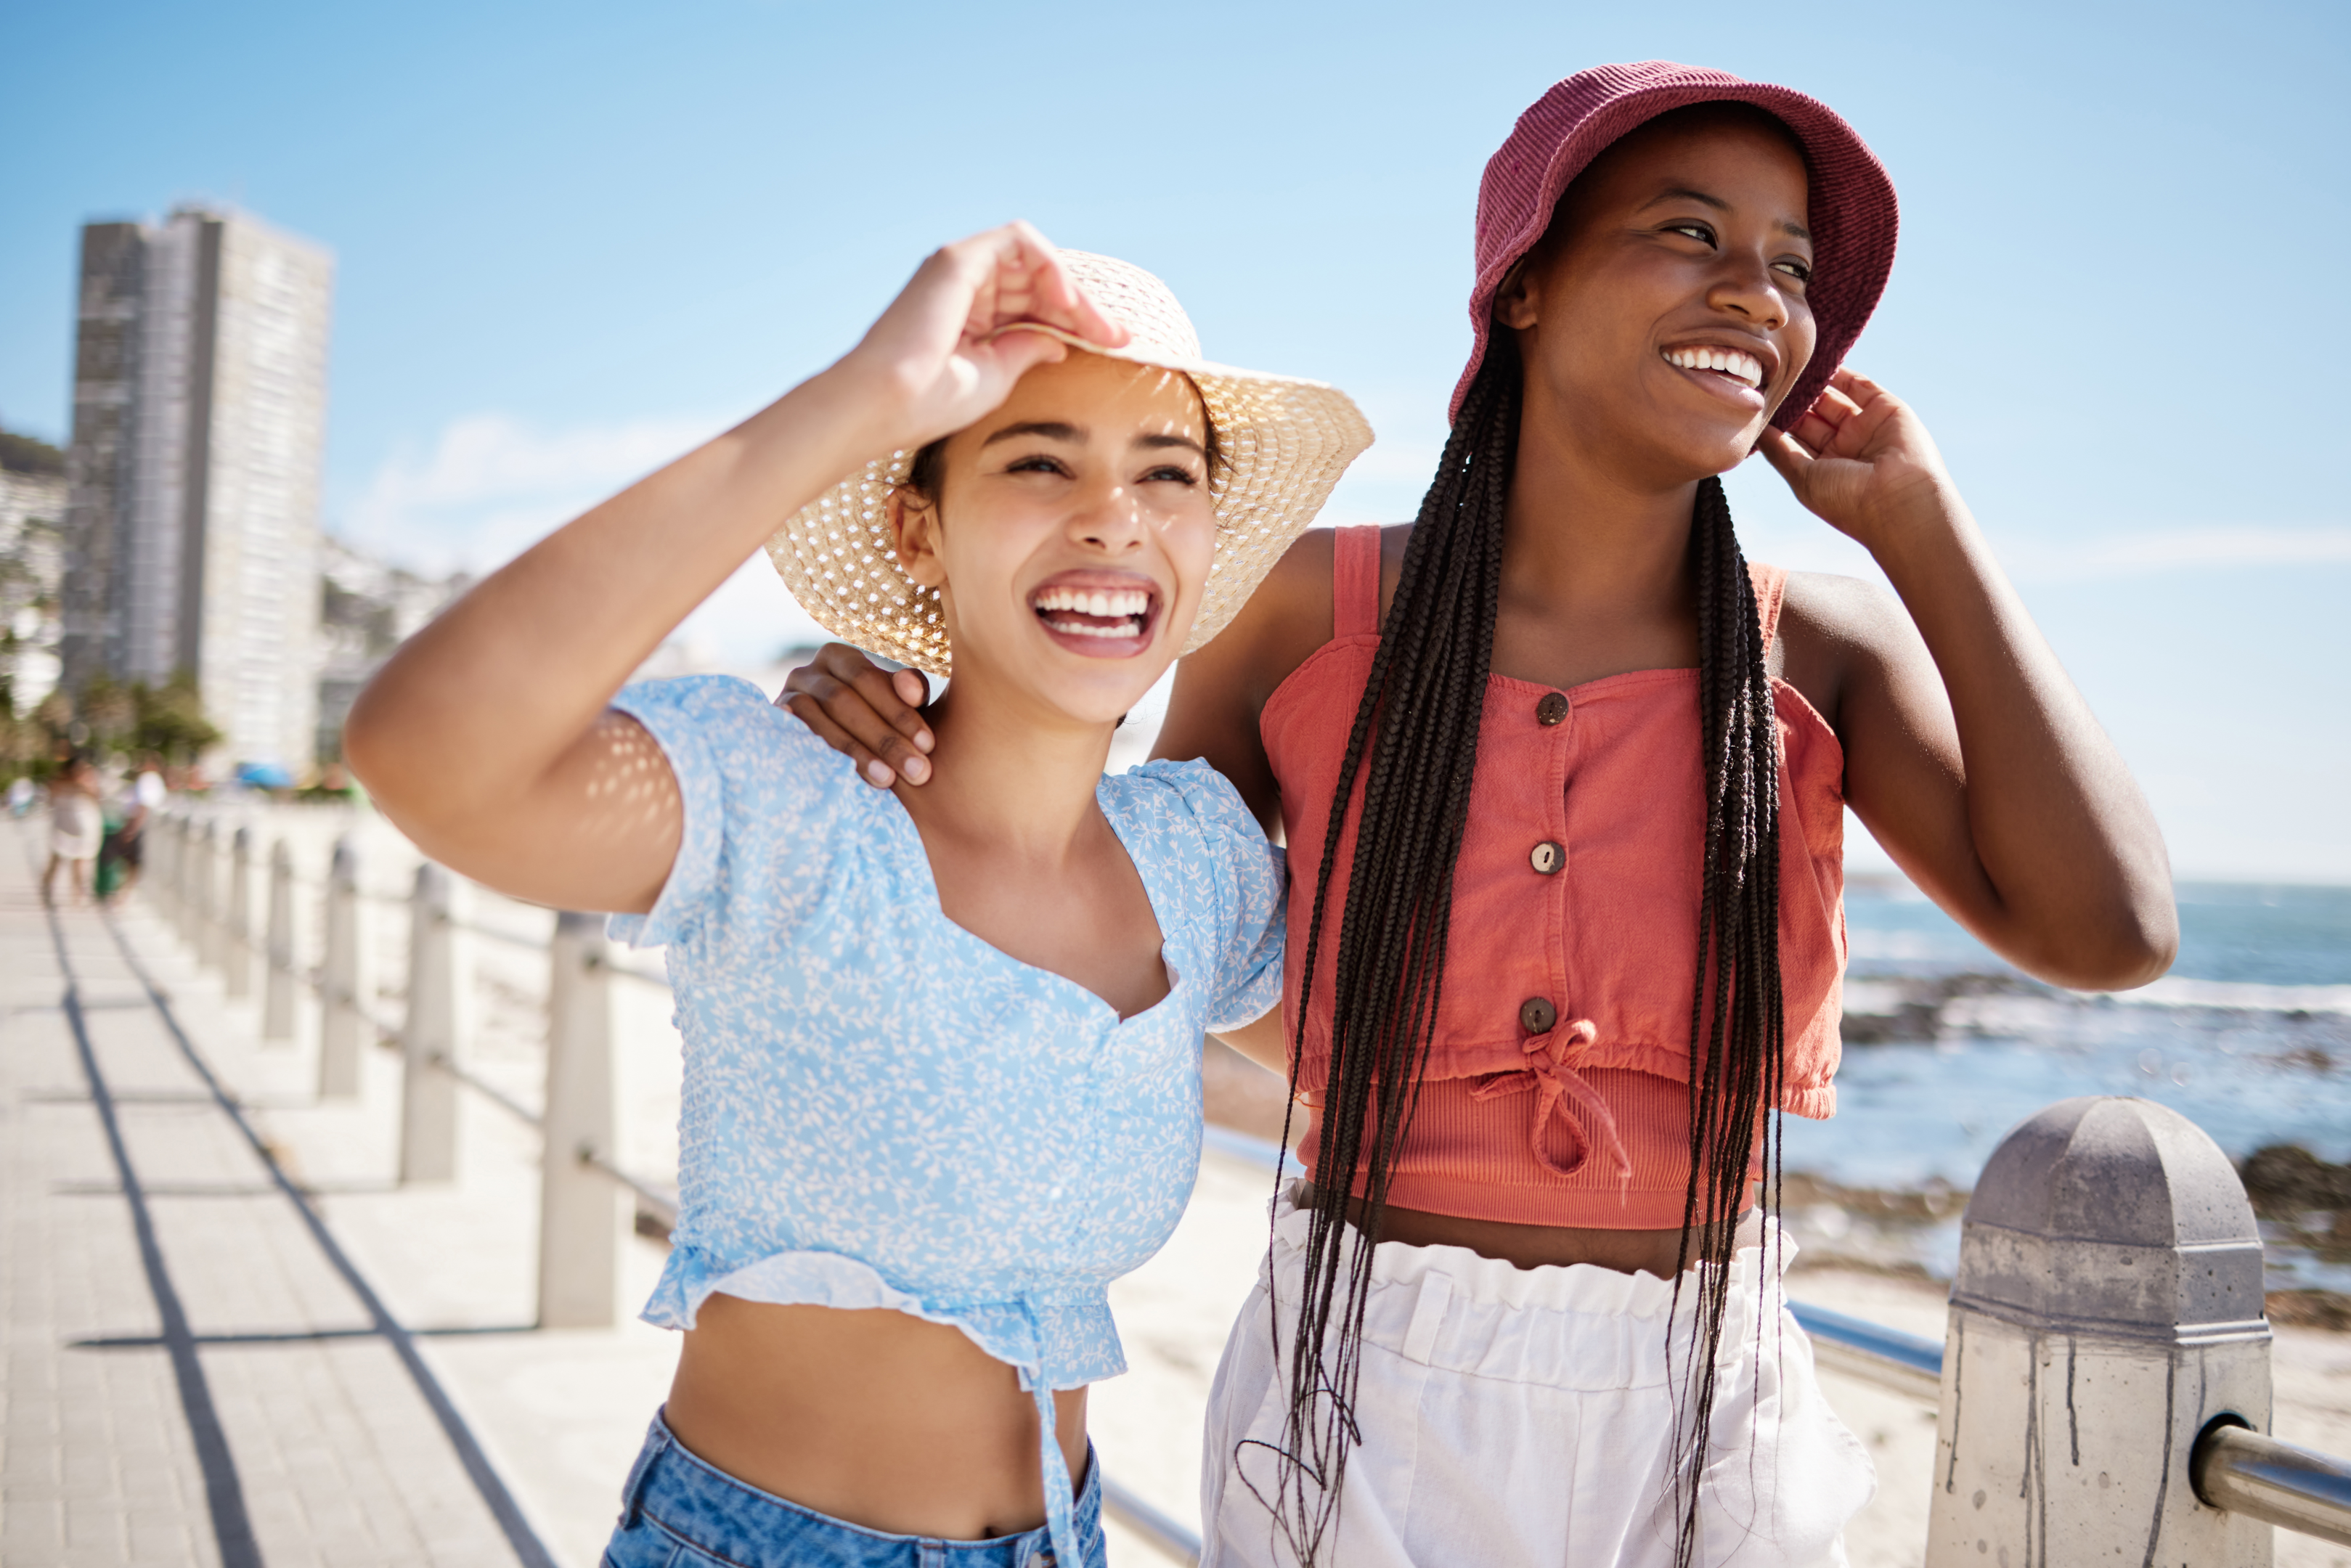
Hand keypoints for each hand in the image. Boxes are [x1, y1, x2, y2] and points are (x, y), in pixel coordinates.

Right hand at [780, 644, 936, 786]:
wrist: (831, 755)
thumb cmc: (876, 725)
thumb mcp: (895, 707)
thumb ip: (911, 693)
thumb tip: (913, 691)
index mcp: (839, 658)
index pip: (867, 679)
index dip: (899, 712)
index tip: (928, 745)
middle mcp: (807, 672)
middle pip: (843, 700)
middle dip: (884, 739)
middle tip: (917, 772)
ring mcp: (784, 699)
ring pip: (816, 720)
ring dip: (854, 752)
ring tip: (887, 780)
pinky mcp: (771, 725)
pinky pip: (792, 737)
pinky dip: (816, 753)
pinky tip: (836, 773)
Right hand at [833, 221, 1130, 455]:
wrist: (886, 403)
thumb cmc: (931, 400)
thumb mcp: (996, 375)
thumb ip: (1027, 350)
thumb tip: (1060, 342)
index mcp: (970, 315)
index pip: (1035, 304)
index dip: (1077, 320)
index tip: (1115, 343)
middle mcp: (965, 285)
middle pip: (1039, 280)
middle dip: (1083, 307)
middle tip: (1117, 336)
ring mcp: (960, 269)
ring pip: (1034, 259)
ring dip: (1071, 290)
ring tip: (1095, 324)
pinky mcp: (959, 259)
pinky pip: (1019, 241)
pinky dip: (1048, 264)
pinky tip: (1066, 299)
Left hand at [1757, 368, 1955, 551]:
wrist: (1900, 501)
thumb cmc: (1846, 499)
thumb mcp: (1802, 478)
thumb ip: (1779, 452)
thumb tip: (1757, 430)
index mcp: (1823, 470)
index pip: (1794, 438)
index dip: (1776, 420)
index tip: (1754, 401)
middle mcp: (1844, 449)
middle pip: (1811, 416)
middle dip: (1791, 399)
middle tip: (1768, 378)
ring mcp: (1865, 428)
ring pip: (1833, 398)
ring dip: (1812, 383)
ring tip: (1787, 366)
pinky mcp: (1886, 410)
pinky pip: (1860, 385)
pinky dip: (1841, 372)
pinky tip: (1818, 360)